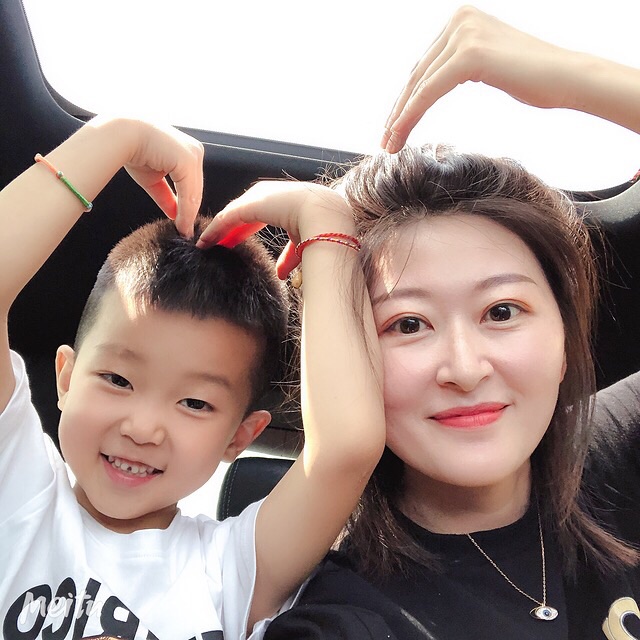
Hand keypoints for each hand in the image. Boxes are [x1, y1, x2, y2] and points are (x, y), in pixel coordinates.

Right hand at [115, 118, 203, 236]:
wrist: (121, 136)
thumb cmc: (134, 151)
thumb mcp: (154, 179)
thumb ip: (167, 197)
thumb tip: (175, 215)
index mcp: (188, 152)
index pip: (192, 184)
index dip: (188, 206)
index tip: (184, 225)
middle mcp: (194, 150)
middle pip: (195, 189)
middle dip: (190, 212)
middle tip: (186, 232)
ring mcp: (193, 154)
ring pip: (194, 192)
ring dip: (188, 214)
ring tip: (183, 231)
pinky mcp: (188, 160)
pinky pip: (189, 191)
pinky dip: (185, 209)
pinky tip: (181, 223)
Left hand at [196, 180, 353, 278]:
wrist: (325, 215)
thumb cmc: (322, 228)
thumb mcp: (302, 244)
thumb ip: (289, 257)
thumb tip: (281, 274)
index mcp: (283, 200)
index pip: (256, 214)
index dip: (243, 229)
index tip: (233, 242)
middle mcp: (268, 195)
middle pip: (241, 213)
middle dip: (228, 229)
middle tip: (215, 244)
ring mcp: (258, 197)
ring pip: (231, 215)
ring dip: (218, 230)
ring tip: (205, 244)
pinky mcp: (249, 205)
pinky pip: (227, 219)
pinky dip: (215, 231)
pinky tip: (206, 241)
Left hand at [382, 6, 577, 152]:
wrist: (567, 78)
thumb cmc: (534, 79)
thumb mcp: (488, 64)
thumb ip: (458, 65)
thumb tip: (433, 82)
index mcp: (462, 19)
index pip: (424, 66)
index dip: (405, 100)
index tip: (393, 126)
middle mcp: (459, 20)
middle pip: (418, 75)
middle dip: (399, 111)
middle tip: (386, 140)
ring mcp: (464, 33)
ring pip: (419, 85)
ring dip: (401, 118)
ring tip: (390, 145)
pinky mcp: (469, 54)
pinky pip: (429, 91)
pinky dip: (411, 115)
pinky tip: (400, 135)